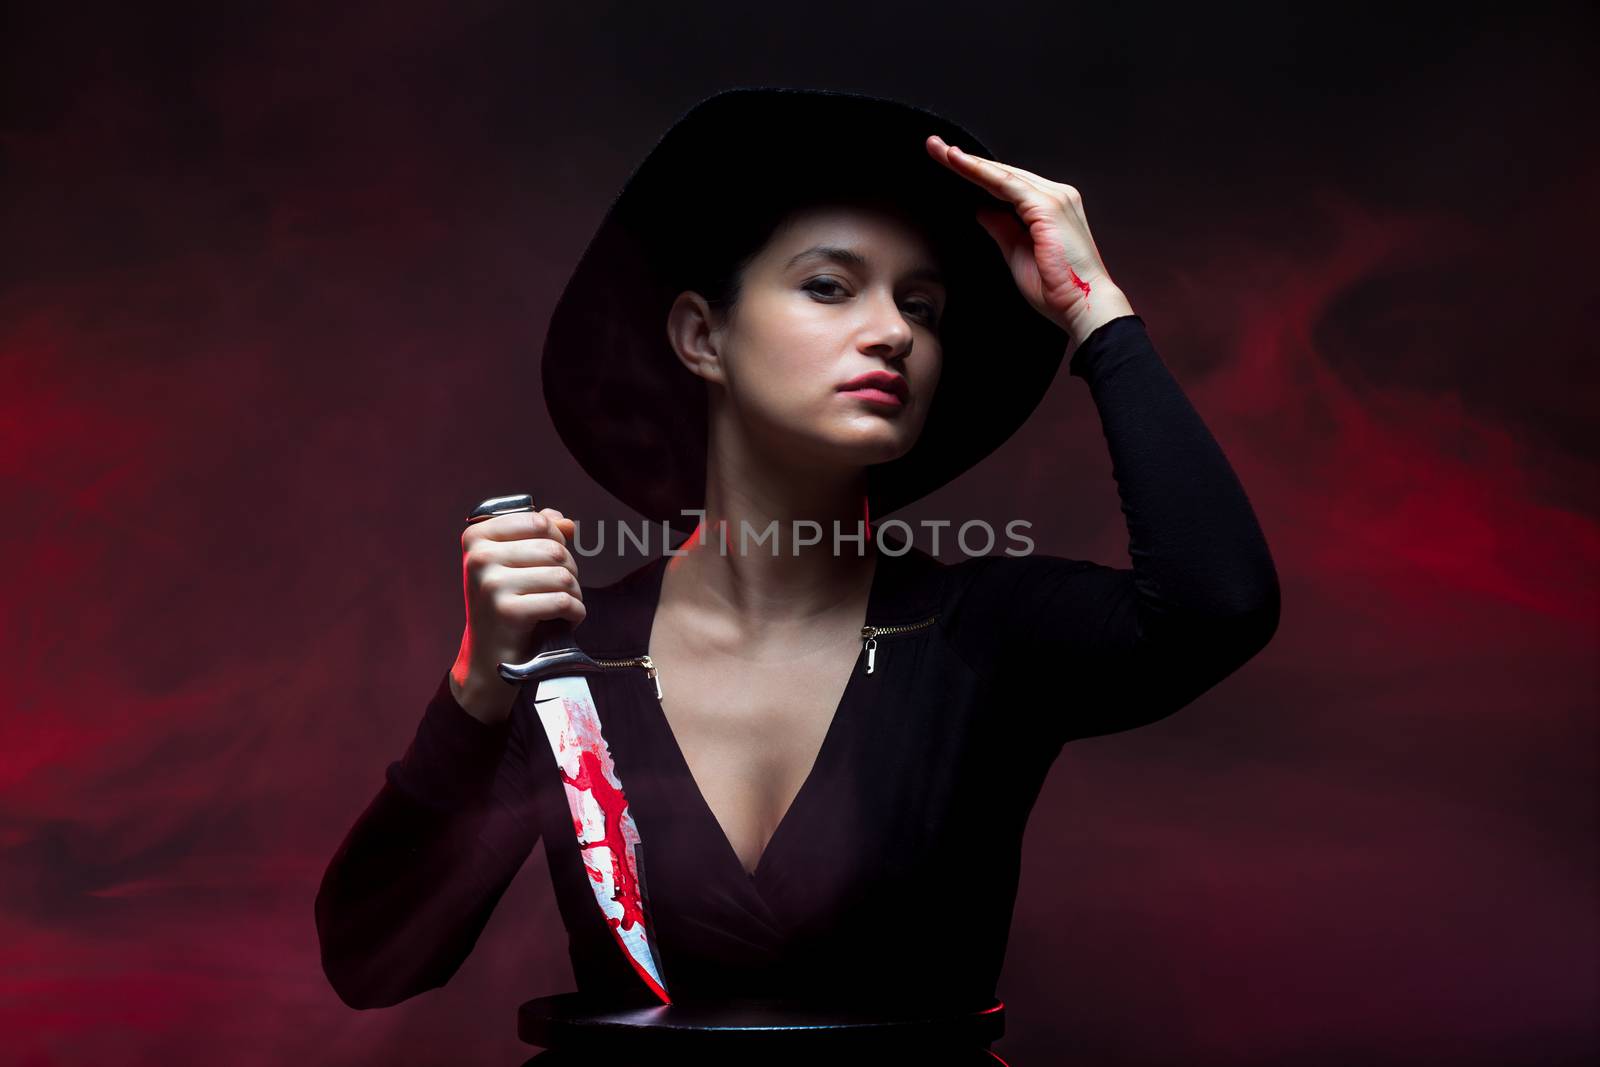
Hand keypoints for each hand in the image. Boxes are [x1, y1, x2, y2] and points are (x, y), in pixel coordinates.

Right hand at [450, 506, 583, 724]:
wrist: (488, 657)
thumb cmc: (505, 604)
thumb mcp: (514, 563)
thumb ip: (538, 534)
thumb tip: (565, 521)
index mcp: (476, 537)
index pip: (538, 521)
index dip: (558, 540)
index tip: (554, 561)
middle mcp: (479, 557)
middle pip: (554, 549)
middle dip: (570, 570)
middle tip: (564, 588)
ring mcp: (491, 585)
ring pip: (562, 575)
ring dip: (575, 593)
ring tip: (566, 604)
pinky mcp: (508, 612)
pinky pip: (562, 601)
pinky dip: (575, 612)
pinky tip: (567, 619)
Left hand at [926, 134, 1134, 346]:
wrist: (1083, 306)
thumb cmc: (1056, 289)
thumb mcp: (1017, 254)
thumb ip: (1001, 229)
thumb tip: (982, 210)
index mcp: (1050, 207)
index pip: (1006, 184)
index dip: (975, 173)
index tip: (947, 162)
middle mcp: (1056, 195)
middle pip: (1002, 173)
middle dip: (965, 161)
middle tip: (934, 147)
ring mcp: (1054, 196)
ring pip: (1002, 174)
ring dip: (968, 161)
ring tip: (938, 150)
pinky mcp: (1047, 205)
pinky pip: (1005, 183)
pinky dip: (979, 172)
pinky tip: (957, 162)